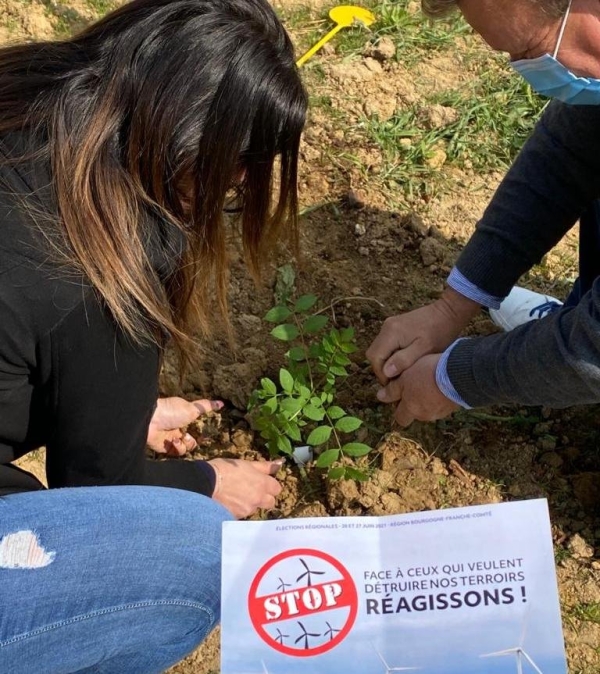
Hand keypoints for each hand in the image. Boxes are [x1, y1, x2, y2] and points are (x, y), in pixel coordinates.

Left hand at [147, 397, 222, 455]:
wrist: (150, 419)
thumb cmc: (171, 410)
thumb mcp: (192, 408)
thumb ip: (206, 406)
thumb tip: (221, 403)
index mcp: (184, 419)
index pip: (197, 428)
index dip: (203, 432)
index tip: (207, 433)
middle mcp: (178, 429)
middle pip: (193, 440)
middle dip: (196, 440)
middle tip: (197, 437)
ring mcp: (172, 439)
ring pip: (187, 448)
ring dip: (187, 443)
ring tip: (182, 437)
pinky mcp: (166, 448)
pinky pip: (177, 453)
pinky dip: (178, 448)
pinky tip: (174, 441)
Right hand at [208, 458, 283, 518]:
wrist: (205, 484)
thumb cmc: (226, 469)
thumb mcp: (246, 463)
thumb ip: (264, 466)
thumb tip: (279, 463)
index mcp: (263, 484)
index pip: (277, 489)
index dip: (270, 485)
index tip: (262, 482)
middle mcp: (258, 499)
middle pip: (270, 502)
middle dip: (265, 497)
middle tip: (253, 490)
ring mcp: (248, 510)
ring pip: (256, 508)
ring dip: (251, 503)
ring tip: (238, 495)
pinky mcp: (237, 517)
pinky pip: (243, 514)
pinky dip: (240, 509)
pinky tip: (231, 502)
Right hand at [366, 288, 480, 384]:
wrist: (448, 311)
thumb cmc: (440, 332)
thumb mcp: (425, 349)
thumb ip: (404, 360)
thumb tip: (386, 372)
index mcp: (391, 333)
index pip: (375, 358)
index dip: (381, 374)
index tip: (393, 384)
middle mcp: (386, 327)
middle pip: (373, 353)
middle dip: (381, 369)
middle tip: (396, 380)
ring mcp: (389, 325)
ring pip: (378, 349)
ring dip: (386, 362)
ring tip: (401, 371)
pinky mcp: (394, 326)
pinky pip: (385, 344)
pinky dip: (390, 354)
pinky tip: (404, 359)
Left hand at [376, 354, 458, 426]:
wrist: (458, 374)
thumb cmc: (427, 374)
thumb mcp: (405, 378)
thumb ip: (393, 389)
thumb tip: (380, 397)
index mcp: (412, 409)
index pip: (400, 418)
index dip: (398, 409)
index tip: (398, 396)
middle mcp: (426, 415)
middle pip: (416, 414)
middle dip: (413, 404)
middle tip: (413, 386)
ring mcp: (441, 412)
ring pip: (429, 408)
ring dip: (427, 399)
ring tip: (428, 381)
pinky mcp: (454, 405)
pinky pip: (442, 403)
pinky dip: (439, 396)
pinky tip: (441, 383)